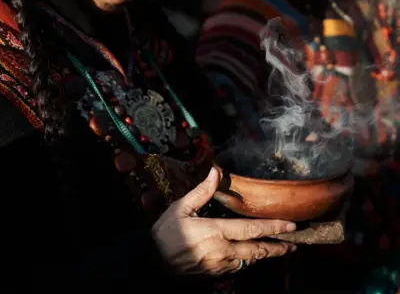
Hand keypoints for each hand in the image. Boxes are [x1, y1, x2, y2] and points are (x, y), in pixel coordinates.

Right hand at [152, 168, 296, 275]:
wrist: (152, 262)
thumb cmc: (165, 233)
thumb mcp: (180, 208)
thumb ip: (202, 191)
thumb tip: (216, 172)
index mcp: (215, 231)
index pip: (251, 229)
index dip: (273, 228)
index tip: (291, 225)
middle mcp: (222, 250)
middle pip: (257, 250)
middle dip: (278, 247)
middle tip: (294, 244)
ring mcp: (220, 265)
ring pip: (250, 261)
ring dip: (265, 255)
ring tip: (280, 250)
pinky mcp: (215, 274)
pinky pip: (238, 268)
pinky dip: (248, 262)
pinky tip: (252, 257)